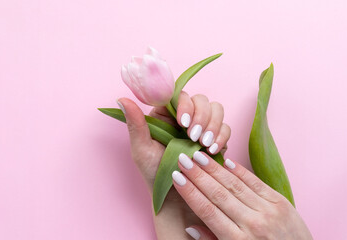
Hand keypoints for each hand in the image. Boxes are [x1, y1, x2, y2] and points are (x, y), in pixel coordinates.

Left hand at [117, 92, 230, 238]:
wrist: (175, 197)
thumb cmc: (154, 173)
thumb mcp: (142, 149)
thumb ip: (135, 124)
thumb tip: (121, 99)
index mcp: (165, 115)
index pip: (179, 96)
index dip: (185, 104)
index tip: (182, 122)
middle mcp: (185, 117)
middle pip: (201, 100)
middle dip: (202, 116)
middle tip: (194, 136)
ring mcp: (202, 127)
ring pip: (216, 110)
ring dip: (213, 125)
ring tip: (204, 144)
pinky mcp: (216, 139)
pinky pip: (225, 128)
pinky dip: (222, 136)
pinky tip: (213, 149)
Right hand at [172, 152, 312, 239]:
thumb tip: (190, 227)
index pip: (208, 211)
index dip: (190, 193)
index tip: (176, 178)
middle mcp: (253, 224)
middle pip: (218, 194)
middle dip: (198, 175)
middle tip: (182, 160)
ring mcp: (268, 211)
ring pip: (235, 185)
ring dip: (214, 169)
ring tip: (198, 156)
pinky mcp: (281, 202)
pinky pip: (256, 183)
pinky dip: (240, 171)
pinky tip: (226, 162)